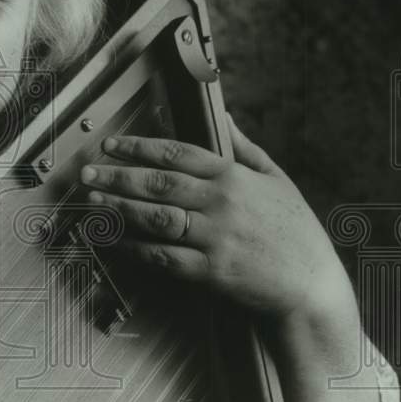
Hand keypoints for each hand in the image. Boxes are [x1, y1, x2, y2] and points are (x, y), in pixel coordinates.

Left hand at [79, 115, 353, 323]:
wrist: (311, 286)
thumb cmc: (295, 231)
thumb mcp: (276, 179)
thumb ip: (244, 148)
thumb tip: (224, 116)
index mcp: (235, 177)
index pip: (177, 153)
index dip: (139, 147)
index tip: (112, 145)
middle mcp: (222, 204)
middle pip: (159, 183)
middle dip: (118, 175)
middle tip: (88, 172)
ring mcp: (216, 238)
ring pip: (156, 218)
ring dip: (121, 208)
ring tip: (95, 201)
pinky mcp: (212, 271)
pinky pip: (165, 257)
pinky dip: (137, 248)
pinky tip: (118, 241)